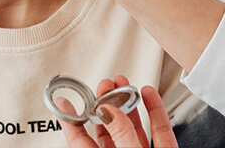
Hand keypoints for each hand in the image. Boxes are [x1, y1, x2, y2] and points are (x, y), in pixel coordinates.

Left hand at [58, 75, 177, 147]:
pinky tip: (148, 94)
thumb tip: (108, 110)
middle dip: (106, 102)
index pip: (80, 140)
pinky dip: (155, 110)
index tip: (65, 99)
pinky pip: (159, 131)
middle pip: (108, 128)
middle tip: (105, 84)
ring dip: (129, 103)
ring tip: (124, 84)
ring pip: (133, 128)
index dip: (71, 118)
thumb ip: (120, 134)